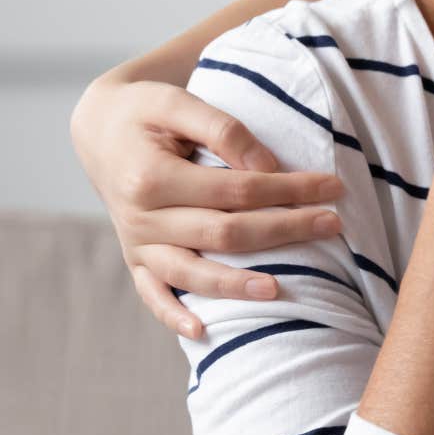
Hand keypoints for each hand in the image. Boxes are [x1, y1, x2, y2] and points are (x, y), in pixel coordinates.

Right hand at [69, 72, 345, 336]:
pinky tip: (201, 332)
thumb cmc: (147, 113)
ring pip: (190, 273)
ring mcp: (137, 243)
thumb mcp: (178, 102)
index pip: (235, 189)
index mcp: (151, 176)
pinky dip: (172, 316)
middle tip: (332, 225)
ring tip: (278, 290)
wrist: (100, 130)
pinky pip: (152, 294)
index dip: (287, 189)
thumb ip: (223, 130)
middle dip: (283, 230)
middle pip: (223, 233)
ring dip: (235, 285)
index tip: (332, 187)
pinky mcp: (135, 259)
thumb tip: (267, 166)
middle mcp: (141, 217)